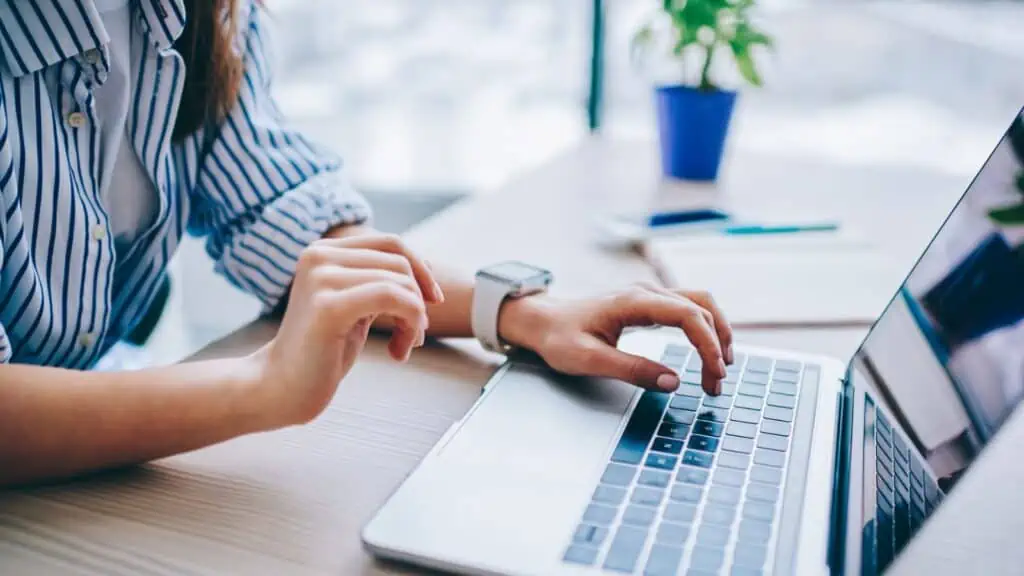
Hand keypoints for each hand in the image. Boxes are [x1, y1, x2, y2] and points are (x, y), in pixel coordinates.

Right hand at [252, 235, 441, 426]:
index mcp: (323, 250)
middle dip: (419, 301)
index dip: (422, 270)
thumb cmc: (323, 351)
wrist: (281, 389)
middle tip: (413, 337)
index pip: (391, 243)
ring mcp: (321, 278)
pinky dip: (410, 325)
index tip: (432, 302)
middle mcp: (318, 255)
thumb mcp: (355, 305)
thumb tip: (427, 266)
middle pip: (400, 264)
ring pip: (401, 283)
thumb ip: (378, 281)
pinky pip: (394, 298)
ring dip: (416, 320)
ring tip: (404, 347)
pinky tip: (399, 352)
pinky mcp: (328, 306)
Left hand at [500, 283, 732, 394]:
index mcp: (633, 301)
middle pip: (701, 308)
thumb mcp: (590, 360)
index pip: (688, 316)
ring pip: (699, 304)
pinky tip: (706, 351)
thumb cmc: (559, 338)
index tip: (714, 374)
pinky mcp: (647, 303)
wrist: (541, 320)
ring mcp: (648, 295)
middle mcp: (646, 292)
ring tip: (719, 368)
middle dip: (716, 344)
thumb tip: (673, 382)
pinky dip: (703, 328)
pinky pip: (687, 309)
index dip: (708, 344)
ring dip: (715, 333)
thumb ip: (632, 370)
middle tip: (717, 382)